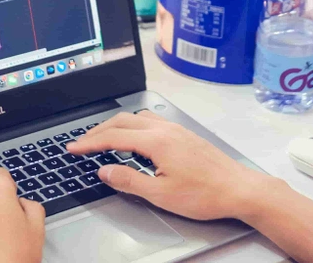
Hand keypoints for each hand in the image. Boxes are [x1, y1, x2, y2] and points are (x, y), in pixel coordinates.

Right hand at [66, 111, 274, 221]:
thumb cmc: (205, 194)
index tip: (73, 147)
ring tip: (103, 139)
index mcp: (157, 141)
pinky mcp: (184, 135)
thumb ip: (129, 181)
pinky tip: (133, 140)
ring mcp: (177, 130)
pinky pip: (151, 122)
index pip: (114, 136)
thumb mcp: (161, 194)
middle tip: (82, 142)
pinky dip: (133, 127)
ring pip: (138, 118)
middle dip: (99, 130)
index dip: (90, 142)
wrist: (239, 189)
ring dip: (117, 126)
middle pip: (123, 121)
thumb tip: (106, 171)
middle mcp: (166, 130)